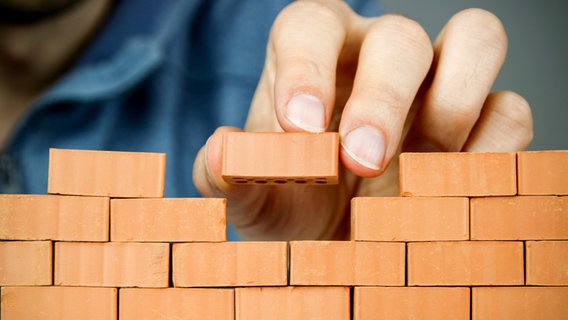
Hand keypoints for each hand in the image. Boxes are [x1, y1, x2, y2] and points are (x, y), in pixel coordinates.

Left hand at [193, 0, 532, 239]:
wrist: (338, 239)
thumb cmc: (292, 205)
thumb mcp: (252, 197)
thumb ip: (226, 173)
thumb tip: (222, 152)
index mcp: (314, 56)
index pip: (311, 25)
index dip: (307, 67)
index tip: (300, 129)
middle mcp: (378, 55)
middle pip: (399, 36)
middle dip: (383, 98)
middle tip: (361, 160)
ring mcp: (437, 82)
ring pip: (477, 40)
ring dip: (453, 104)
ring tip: (417, 169)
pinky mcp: (484, 118)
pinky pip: (509, 111)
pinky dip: (488, 151)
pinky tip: (446, 190)